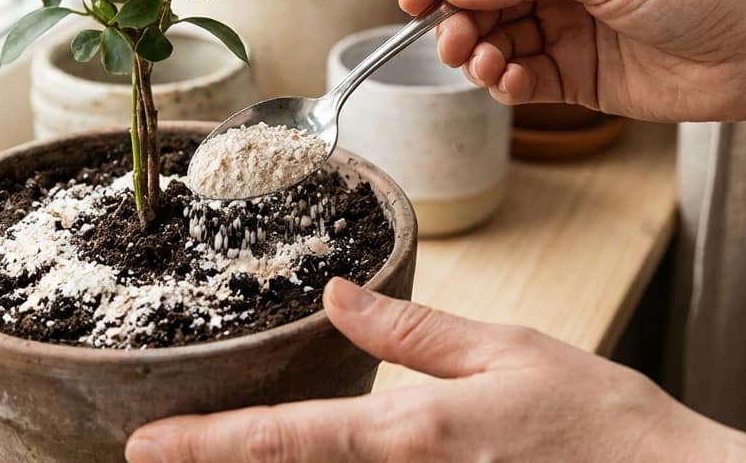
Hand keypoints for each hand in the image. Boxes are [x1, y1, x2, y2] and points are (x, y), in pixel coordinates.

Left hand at [125, 278, 745, 461]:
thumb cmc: (599, 419)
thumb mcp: (505, 351)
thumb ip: (411, 333)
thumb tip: (337, 298)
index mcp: (414, 433)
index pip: (287, 439)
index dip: (208, 443)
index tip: (146, 447)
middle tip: (158, 452)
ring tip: (215, 450)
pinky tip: (306, 456)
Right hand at [400, 0, 745, 122]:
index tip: (411, 0)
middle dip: (461, 21)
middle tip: (453, 43)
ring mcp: (569, 26)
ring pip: (499, 40)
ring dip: (481, 55)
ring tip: (484, 65)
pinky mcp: (578, 74)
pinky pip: (523, 78)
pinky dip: (507, 83)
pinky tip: (511, 83)